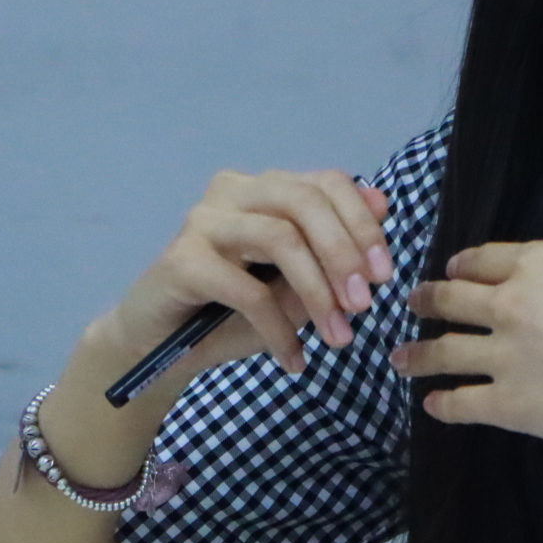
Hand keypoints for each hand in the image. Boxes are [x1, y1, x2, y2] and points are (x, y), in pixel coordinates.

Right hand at [87, 169, 394, 379]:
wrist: (157, 349)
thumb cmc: (230, 315)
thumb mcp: (294, 288)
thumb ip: (332, 252)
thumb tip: (382, 207)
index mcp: (265, 189)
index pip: (325, 182)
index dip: (362, 223)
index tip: (385, 274)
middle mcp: (233, 191)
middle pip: (304, 200)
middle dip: (344, 252)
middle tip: (365, 305)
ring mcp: (204, 221)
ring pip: (280, 239)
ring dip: (318, 293)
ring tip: (338, 338)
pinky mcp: (181, 259)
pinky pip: (247, 291)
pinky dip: (278, 330)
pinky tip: (293, 360)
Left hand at [389, 187, 542, 452]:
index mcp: (539, 265)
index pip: (484, 259)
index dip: (464, 263)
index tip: (452, 269)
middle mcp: (510, 305)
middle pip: (453, 299)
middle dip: (428, 300)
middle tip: (413, 304)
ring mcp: (503, 357)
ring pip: (445, 352)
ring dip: (418, 354)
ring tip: (399, 358)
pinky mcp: (507, 404)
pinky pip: (463, 402)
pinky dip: (443, 403)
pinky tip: (433, 404)